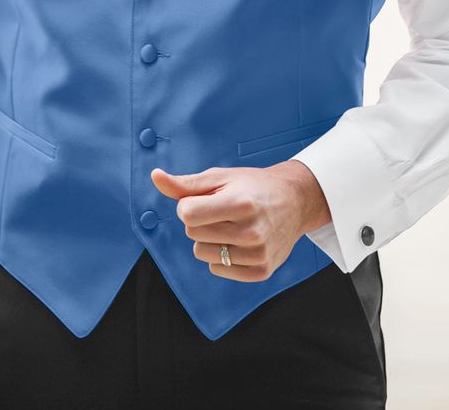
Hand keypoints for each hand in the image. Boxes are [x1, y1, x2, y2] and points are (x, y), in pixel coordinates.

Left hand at [150, 159, 330, 282]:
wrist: (294, 202)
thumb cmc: (252, 186)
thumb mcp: (220, 178)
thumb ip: (185, 184)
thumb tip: (154, 177)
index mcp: (240, 203)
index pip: (187, 214)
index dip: (189, 205)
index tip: (206, 199)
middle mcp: (251, 231)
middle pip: (192, 234)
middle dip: (200, 221)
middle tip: (223, 211)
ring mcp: (258, 254)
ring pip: (202, 253)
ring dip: (209, 240)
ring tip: (232, 226)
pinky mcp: (261, 271)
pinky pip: (217, 269)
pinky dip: (221, 256)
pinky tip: (240, 242)